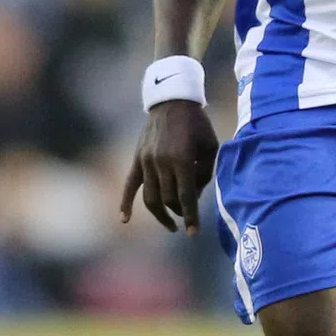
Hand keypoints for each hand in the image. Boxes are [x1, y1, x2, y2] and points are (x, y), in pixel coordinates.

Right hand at [120, 100, 218, 234]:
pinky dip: (125, 203)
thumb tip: (194, 197)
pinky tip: (124, 219)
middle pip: (169, 199)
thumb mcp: (210, 148)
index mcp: (183, 160)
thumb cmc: (198, 125)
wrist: (173, 101)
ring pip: (151, 197)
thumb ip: (204, 174)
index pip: (186, 197)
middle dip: (180, 212)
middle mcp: (162, 162)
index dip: (190, 217)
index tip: (193, 233)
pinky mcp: (137, 158)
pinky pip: (129, 185)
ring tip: (171, 225)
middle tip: (188, 217)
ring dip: (161, 214)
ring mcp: (147, 161)